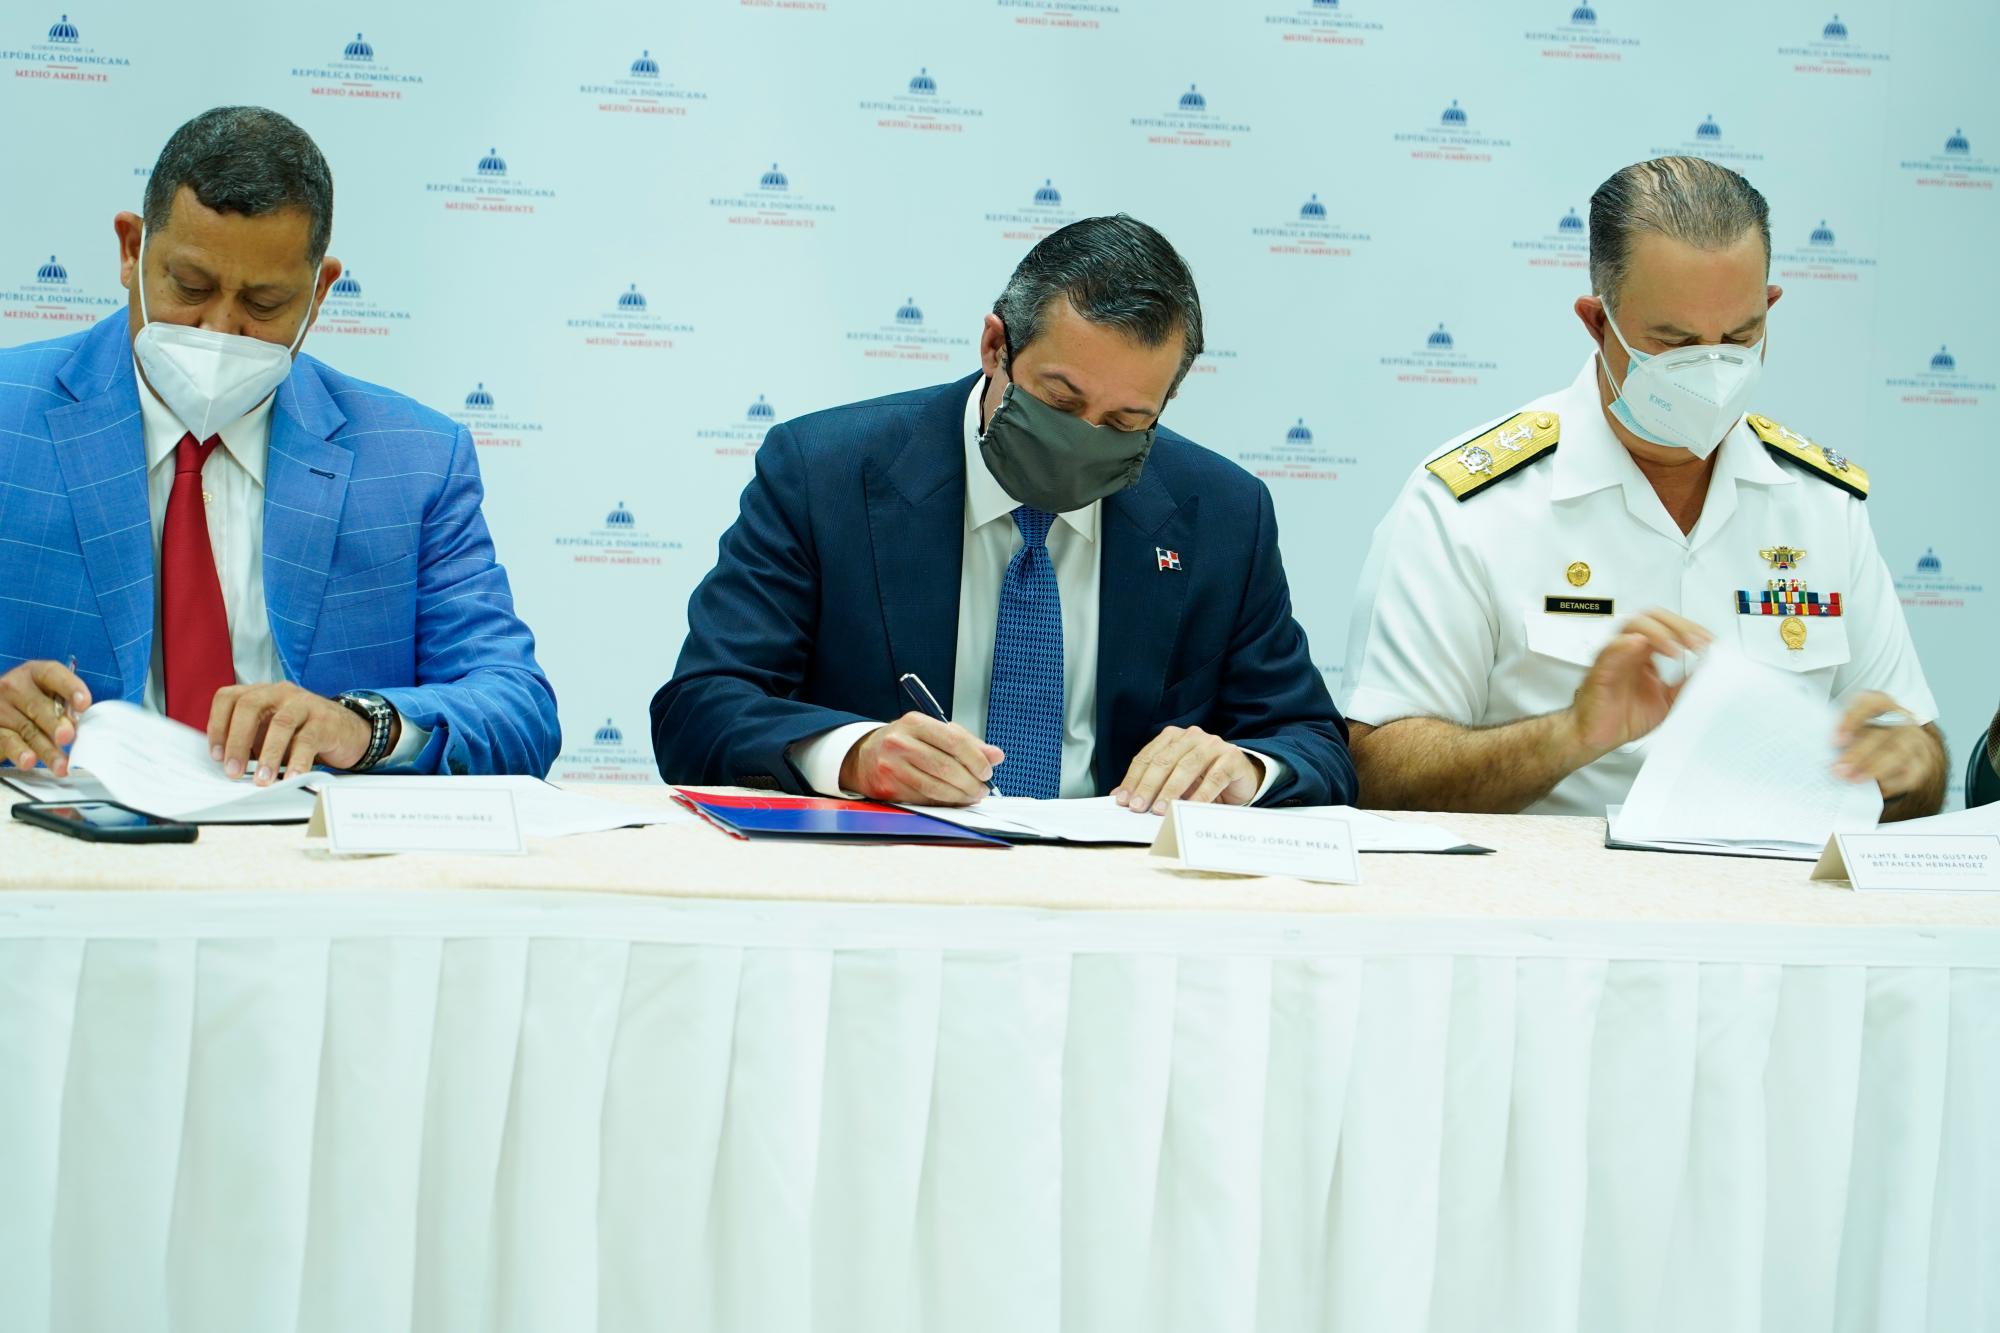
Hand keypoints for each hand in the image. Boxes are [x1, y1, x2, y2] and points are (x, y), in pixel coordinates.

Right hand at [0, 660, 90, 775]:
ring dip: (46, 749)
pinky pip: (8, 741)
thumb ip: (64, 706)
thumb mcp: (50, 696)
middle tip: (68, 737)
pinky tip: (29, 761)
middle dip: (55, 724)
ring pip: (27, 729)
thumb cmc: (35, 701)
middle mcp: (14, 686)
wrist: (3, 710)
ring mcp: (1, 707)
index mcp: (35, 673)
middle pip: (38, 706)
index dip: (70, 688)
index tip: (84, 704)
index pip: (53, 675)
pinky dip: (20, 752)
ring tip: (61, 764)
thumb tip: (76, 723)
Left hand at [207, 683, 375, 784]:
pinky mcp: (325, 721)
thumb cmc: (303, 733)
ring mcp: (304, 704)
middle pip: (249, 706)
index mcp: (262, 694)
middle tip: (233, 771)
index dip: (218, 725)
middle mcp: (280, 693)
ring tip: (262, 780)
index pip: (230, 698)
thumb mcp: (270, 733)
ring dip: (267, 755)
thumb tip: (228, 765)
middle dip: (237, 741)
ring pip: (280, 723)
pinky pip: (308, 741)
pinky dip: (297, 762)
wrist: (348, 731)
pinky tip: (292, 778)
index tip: (216, 755)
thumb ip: (251, 741)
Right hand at [839, 712, 1003, 805]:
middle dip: (971, 782)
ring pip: (935, 788)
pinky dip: (943, 803)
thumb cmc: (906, 742)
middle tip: (982, 789)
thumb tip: (996, 756)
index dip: (976, 759)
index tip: (987, 771)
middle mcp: (900, 743)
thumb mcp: (933, 732)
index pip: (954, 740)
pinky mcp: (887, 788)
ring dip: (960, 796)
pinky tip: (952, 800)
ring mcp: (891, 767)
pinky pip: (923, 800)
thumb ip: (966, 742)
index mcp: (914, 723)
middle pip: (946, 767)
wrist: (864, 756)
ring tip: (972, 796)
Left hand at [1113, 725, 1263, 812]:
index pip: (1147, 757)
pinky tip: (1189, 809)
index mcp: (1173, 737)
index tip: (1123, 800)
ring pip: (1187, 767)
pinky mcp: (1232, 758)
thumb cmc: (1203, 778)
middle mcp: (1192, 736)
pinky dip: (1200, 795)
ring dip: (1171, 790)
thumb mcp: (1174, 780)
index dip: (1133, 779)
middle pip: (1164, 761)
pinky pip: (1214, 778)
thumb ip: (1150, 784)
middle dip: (1148, 786)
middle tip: (1138, 807)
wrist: (1241, 777)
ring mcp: (1213, 745)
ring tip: (1160, 810)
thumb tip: (1120, 796)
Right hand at [1567, 609, 1711, 758]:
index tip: (1708, 642)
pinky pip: (1610, 650)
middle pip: (1653, 618)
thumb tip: (1708, 670)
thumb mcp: (1668, 701)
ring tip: (1675, 648)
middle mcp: (1630, 651)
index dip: (1690, 629)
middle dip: (1678, 626)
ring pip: (1633, 625)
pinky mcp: (1601, 671)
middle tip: (1696, 642)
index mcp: (1645, 655)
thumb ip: (1685, 684)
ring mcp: (1615, 657)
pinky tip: (1640, 645)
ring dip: (1658, 632)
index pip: (1668, 627)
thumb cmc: (1623, 717)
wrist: (1598, 736)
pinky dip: (1625, 644)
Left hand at [1831, 692, 1938, 799]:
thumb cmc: (1867, 731)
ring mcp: (1915, 739)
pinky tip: (1877, 787)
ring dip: (1873, 768)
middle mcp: (1901, 719)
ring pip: (1898, 753)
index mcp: (1881, 703)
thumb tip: (1821, 751)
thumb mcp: (1853, 723)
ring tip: (1852, 779)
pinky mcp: (1921, 761)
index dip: (1852, 720)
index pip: (1870, 704)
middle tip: (1838, 769)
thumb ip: (1841, 733)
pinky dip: (1893, 782)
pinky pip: (1911, 773)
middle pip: (1882, 734)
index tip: (1835, 740)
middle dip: (1858, 754)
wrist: (1897, 740)